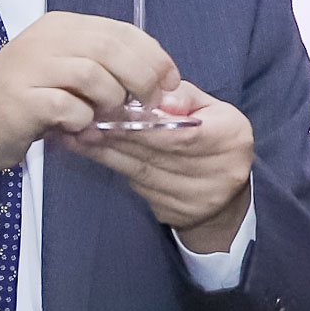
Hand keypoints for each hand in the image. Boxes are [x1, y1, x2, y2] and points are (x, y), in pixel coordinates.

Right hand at [0, 12, 178, 180]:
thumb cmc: (25, 97)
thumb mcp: (64, 68)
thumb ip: (103, 66)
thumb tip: (158, 80)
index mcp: (62, 26)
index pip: (121, 30)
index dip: (154, 55)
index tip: (171, 81)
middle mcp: (47, 39)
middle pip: (111, 48)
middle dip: (141, 78)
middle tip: (149, 103)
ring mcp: (31, 67)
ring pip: (94, 75)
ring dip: (111, 100)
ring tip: (105, 115)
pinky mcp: (21, 99)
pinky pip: (69, 107)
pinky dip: (83, 120)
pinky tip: (77, 126)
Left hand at [65, 81, 253, 251]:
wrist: (228, 197)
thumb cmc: (214, 137)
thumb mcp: (210, 107)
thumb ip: (183, 96)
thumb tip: (157, 98)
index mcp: (231, 138)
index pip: (180, 133)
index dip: (143, 124)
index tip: (110, 111)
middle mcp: (219, 172)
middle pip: (157, 153)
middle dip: (116, 135)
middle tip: (82, 121)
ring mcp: (197, 198)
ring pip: (143, 172)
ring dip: (107, 153)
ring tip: (78, 135)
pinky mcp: (176, 214)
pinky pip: (139, 188)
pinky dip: (115, 167)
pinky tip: (93, 153)